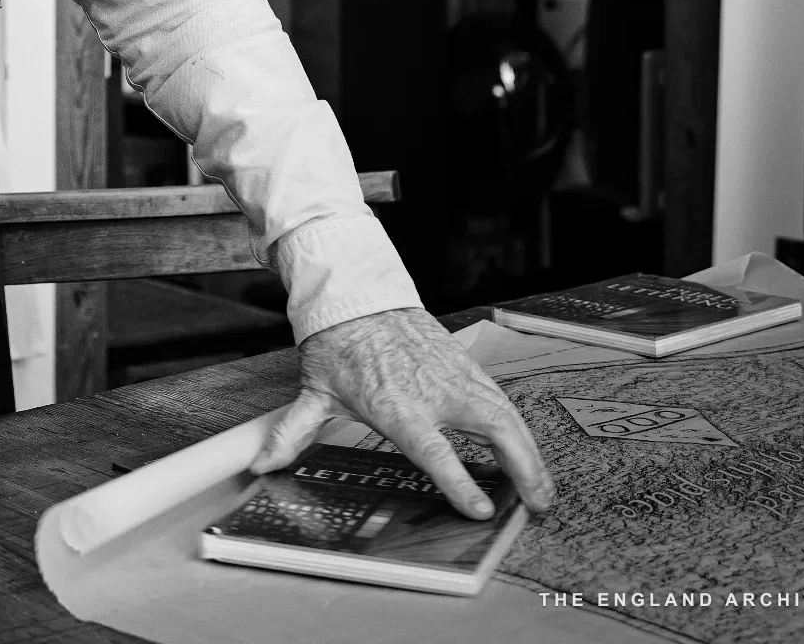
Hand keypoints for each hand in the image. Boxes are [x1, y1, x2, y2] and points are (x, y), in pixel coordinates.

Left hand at [252, 307, 554, 518]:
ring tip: (542, 489)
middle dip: (521, 469)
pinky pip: (499, 397)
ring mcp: (452, 374)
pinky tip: (527, 449)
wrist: (356, 292)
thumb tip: (261, 464)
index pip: (434, 452)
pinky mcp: (463, 363)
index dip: (459, 482)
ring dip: (528, 451)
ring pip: (504, 413)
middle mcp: (432, 390)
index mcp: (396, 405)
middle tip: (536, 505)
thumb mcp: (313, 390)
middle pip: (492, 430)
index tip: (480, 510)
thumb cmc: (337, 344)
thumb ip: (293, 432)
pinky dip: (518, 426)